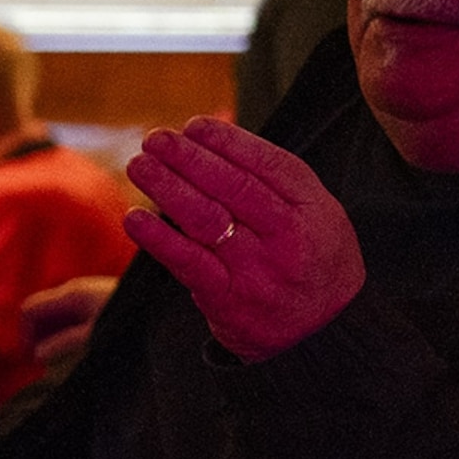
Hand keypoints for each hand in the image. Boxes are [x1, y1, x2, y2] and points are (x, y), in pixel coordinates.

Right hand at [19, 275, 118, 366]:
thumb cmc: (128, 316)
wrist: (162, 303)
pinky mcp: (96, 298)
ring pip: (57, 314)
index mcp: (70, 294)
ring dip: (53, 334)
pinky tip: (76, 346)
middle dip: (38, 335)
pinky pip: (71, 314)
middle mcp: (74, 289)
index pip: (30, 308)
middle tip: (43, 360)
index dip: (25, 332)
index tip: (29, 354)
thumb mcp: (93, 335)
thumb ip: (63, 343)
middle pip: (42, 311)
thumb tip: (38, 355)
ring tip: (60, 357)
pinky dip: (67, 329)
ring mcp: (86, 292)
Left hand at [121, 117, 364, 361]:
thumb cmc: (309, 258)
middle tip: (155, 139)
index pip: (268, 165)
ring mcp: (257, 270)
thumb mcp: (315, 214)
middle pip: (233, 188)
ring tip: (139, 166)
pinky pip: (187, 262)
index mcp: (314, 209)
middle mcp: (288, 238)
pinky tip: (134, 218)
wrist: (324, 333)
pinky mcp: (227, 298)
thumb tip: (209, 138)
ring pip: (206, 220)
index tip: (194, 125)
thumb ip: (272, 180)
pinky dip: (157, 238)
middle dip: (189, 158)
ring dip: (166, 188)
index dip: (228, 142)